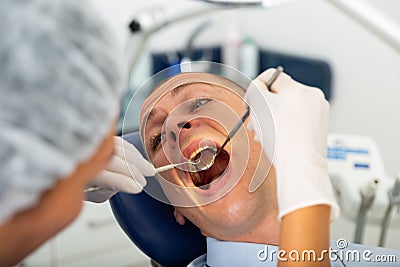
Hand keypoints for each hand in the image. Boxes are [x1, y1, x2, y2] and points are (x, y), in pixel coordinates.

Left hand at [85, 136, 155, 202]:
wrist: (73, 162)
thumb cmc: (81, 181)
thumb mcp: (93, 192)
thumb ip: (108, 189)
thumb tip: (126, 184)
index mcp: (79, 173)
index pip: (105, 176)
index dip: (123, 182)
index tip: (137, 188)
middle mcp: (85, 155)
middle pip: (114, 160)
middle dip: (133, 171)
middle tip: (143, 182)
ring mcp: (93, 144)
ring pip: (120, 149)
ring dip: (137, 160)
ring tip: (148, 170)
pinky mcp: (101, 137)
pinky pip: (120, 142)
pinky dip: (132, 151)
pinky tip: (139, 159)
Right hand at [245, 68, 338, 219]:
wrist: (301, 166)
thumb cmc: (281, 139)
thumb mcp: (259, 106)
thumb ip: (256, 89)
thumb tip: (260, 87)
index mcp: (297, 88)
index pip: (271, 77)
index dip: (256, 89)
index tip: (250, 103)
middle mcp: (312, 96)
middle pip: (280, 94)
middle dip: (265, 107)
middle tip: (255, 122)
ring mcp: (319, 112)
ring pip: (289, 108)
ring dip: (274, 118)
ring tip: (265, 135)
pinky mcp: (320, 126)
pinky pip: (299, 119)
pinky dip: (287, 126)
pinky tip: (279, 139)